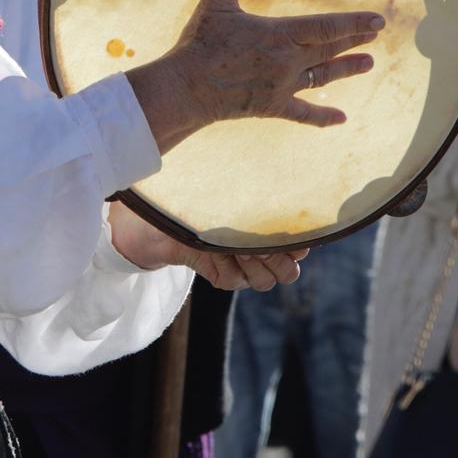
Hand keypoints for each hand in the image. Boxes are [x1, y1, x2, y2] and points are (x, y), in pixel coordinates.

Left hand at [107, 199, 307, 288]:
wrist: (156, 214)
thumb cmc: (196, 193)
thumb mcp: (229, 191)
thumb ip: (257, 190)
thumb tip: (287, 176)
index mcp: (268, 227)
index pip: (301, 246)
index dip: (297, 245)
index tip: (281, 233)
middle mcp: (259, 248)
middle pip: (289, 272)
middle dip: (276, 259)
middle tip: (254, 244)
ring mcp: (241, 265)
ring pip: (265, 281)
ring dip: (251, 266)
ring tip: (231, 246)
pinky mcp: (221, 276)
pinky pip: (234, 281)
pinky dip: (226, 268)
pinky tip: (213, 253)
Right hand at [126, 0, 381, 153]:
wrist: (186, 89)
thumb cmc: (199, 43)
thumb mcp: (216, 3)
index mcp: (279, 34)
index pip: (327, 26)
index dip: (354, 23)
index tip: (378, 21)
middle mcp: (288, 61)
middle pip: (330, 49)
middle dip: (354, 40)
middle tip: (376, 35)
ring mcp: (282, 86)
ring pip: (323, 77)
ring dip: (347, 69)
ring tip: (369, 64)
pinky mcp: (272, 106)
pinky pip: (303, 113)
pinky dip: (323, 116)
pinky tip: (341, 118)